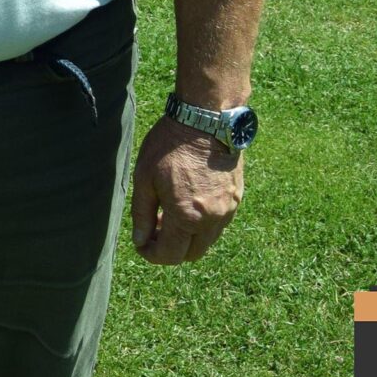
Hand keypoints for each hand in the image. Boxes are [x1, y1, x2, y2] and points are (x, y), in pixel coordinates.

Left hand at [129, 117, 244, 263]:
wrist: (206, 121)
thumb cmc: (170, 147)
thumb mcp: (145, 179)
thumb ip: (142, 214)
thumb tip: (140, 241)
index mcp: (187, 217)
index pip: (170, 255)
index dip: (152, 255)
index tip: (141, 244)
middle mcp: (212, 220)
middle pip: (191, 254)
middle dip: (170, 250)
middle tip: (154, 230)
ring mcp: (228, 211)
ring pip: (207, 241)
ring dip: (187, 238)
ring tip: (169, 214)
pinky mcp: (236, 200)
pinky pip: (218, 225)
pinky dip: (202, 225)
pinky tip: (188, 204)